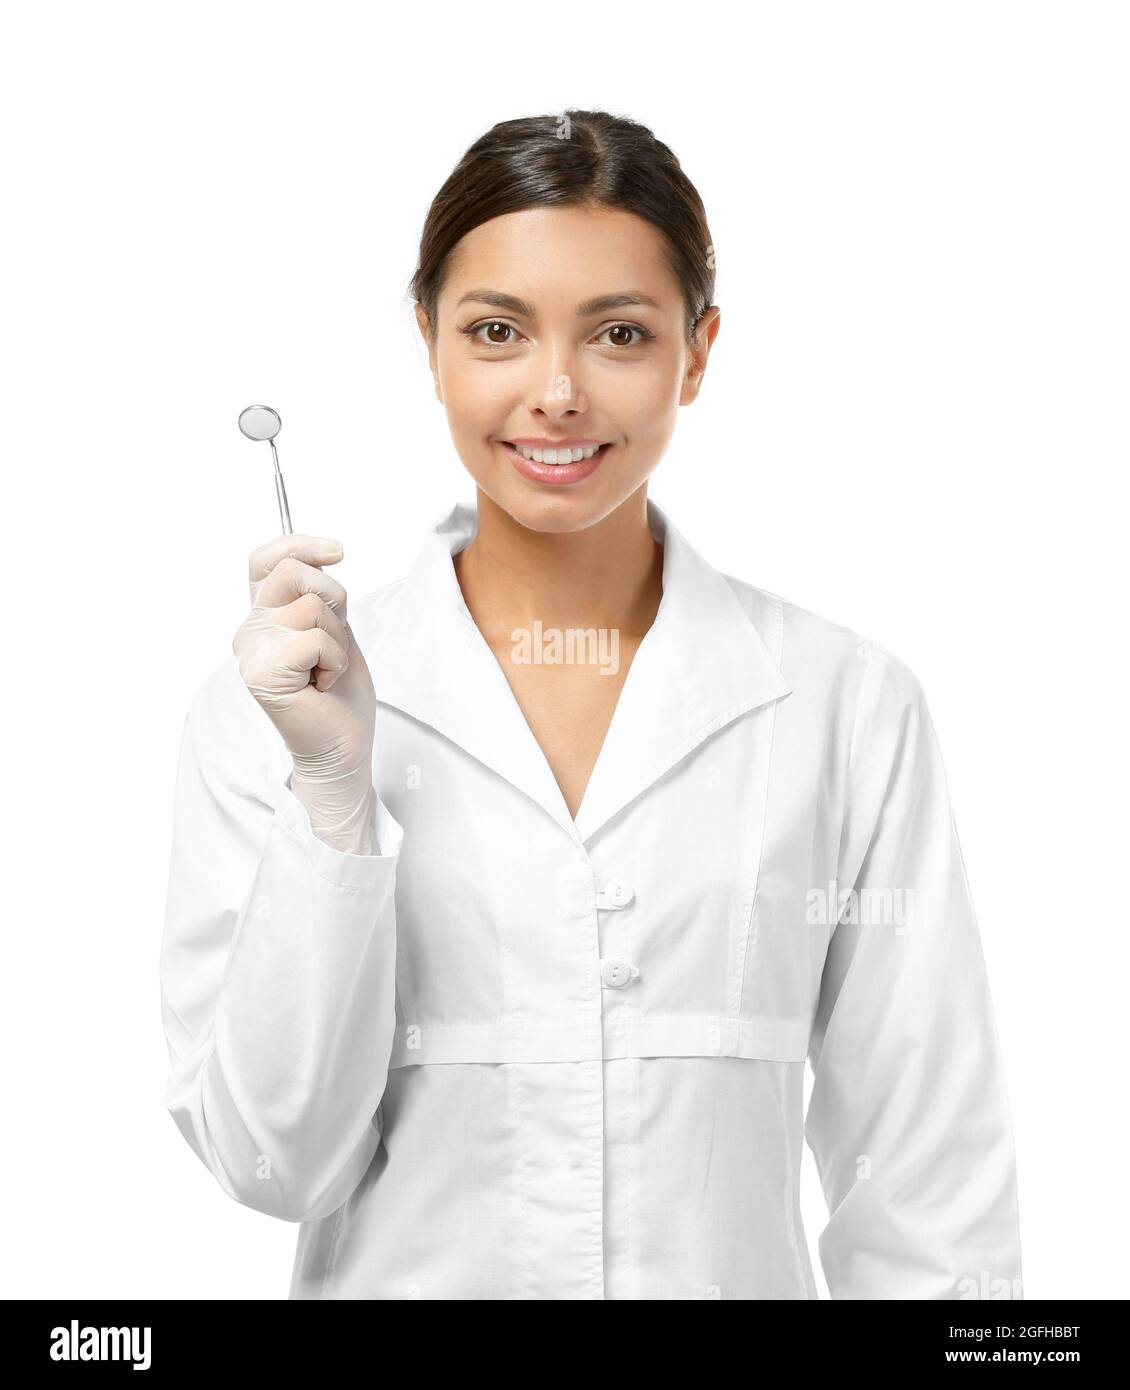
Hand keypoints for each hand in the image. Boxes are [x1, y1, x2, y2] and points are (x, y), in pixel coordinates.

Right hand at [232, 535, 376, 846]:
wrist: (342, 746)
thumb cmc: (339, 693)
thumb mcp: (333, 628)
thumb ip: (318, 595)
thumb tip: (325, 553)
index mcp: (263, 617)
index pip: (265, 560)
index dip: (298, 544)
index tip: (336, 552)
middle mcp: (249, 631)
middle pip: (294, 573)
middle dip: (333, 599)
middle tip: (333, 642)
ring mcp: (251, 652)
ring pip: (310, 606)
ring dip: (337, 639)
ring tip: (326, 670)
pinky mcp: (262, 674)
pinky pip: (314, 639)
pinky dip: (334, 662)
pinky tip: (322, 685)